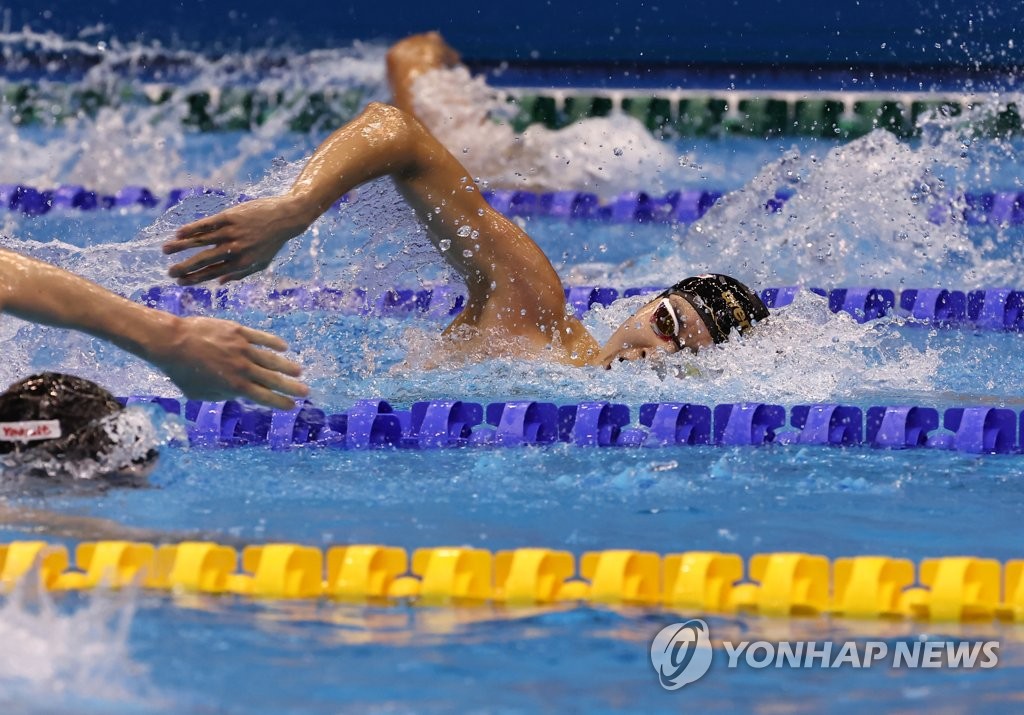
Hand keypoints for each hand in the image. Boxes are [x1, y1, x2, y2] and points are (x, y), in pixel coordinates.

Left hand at [148, 315, 308, 409]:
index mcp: (234, 386)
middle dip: (291, 387)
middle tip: (306, 391)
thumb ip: (221, 395)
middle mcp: (243, 369)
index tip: (292, 406)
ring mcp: (242, 349)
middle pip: (273, 380)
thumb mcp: (199, 393)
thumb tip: (235, 394)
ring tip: (299, 371)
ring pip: (271, 359)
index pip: (264, 397)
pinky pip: (261, 338)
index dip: (280, 402)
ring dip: (287, 366)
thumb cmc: (181, 371)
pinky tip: (283, 347)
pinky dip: (274, 343)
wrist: (173, 343)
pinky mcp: (238, 332)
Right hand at [163, 195, 312, 284]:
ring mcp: (232, 232)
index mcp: (242, 263)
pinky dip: (192, 229)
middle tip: (169, 273)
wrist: (285, 217)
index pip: (213, 274)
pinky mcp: (230, 217)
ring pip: (201, 241)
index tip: (180, 282)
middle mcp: (235, 250)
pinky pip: (207, 224)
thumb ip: (239, 274)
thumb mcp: (260, 264)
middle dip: (184, 268)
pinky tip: (178, 233)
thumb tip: (219, 283)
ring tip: (165, 250)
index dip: (194, 279)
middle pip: (204, 261)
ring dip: (181, 246)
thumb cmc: (272, 242)